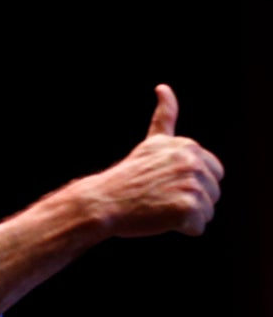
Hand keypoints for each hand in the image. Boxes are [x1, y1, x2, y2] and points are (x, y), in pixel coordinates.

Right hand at [87, 84, 224, 236]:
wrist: (102, 202)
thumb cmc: (125, 179)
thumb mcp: (151, 144)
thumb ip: (165, 117)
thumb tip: (163, 86)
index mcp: (187, 146)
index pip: (214, 173)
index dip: (190, 184)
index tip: (163, 183)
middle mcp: (192, 161)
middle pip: (213, 193)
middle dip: (190, 200)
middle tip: (159, 198)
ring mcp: (190, 184)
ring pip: (206, 212)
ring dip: (184, 217)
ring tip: (157, 207)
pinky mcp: (187, 207)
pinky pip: (197, 227)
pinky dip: (180, 229)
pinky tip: (160, 218)